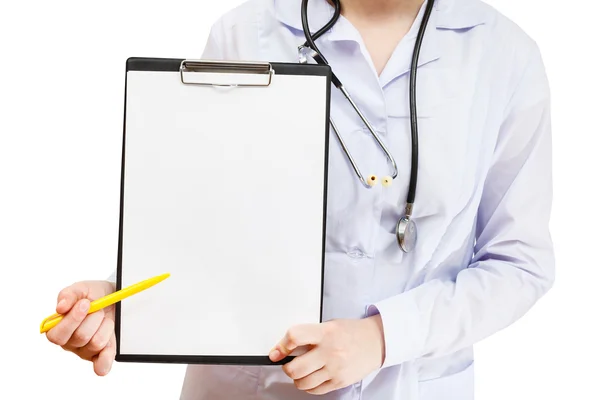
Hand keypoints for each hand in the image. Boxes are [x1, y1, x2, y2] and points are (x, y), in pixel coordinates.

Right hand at [45, 280, 115, 375]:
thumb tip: (60, 308)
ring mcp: (85, 350)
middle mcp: (69, 343)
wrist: (113, 297)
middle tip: (98, 308)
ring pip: (96, 343)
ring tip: (104, 317)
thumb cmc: (92, 295)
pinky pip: (101, 365)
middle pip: (80, 337)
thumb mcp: (80, 288)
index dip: (72, 319)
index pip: (57, 335)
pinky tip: (107, 351)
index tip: (86, 303)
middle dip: (93, 318)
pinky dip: (105, 360)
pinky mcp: (100, 355)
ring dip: (105, 325)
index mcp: (57, 329)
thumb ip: (68, 295)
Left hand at [269, 315, 385, 394]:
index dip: (282, 345)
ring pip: (302, 382)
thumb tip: (283, 348)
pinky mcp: (340, 381)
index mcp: (325, 332)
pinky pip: (315, 390)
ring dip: (297, 379)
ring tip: (301, 372)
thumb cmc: (351, 332)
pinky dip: (308, 387)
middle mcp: (330, 351)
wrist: (376, 341)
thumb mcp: (329, 325)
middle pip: (295, 368)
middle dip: (287, 368)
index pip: (295, 337)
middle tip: (288, 364)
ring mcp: (335, 368)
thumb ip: (308, 335)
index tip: (277, 351)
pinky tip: (311, 378)